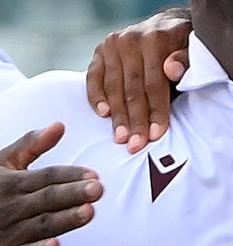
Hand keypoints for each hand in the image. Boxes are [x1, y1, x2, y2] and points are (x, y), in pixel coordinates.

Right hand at [0, 123, 102, 245]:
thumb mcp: (4, 161)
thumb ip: (32, 144)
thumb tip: (60, 125)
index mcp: (13, 182)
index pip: (47, 177)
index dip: (70, 175)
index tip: (95, 175)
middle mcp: (11, 205)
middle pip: (47, 199)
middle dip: (73, 194)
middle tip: (97, 189)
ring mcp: (9, 230)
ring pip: (41, 224)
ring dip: (65, 219)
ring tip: (88, 212)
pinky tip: (56, 244)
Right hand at [86, 8, 190, 153]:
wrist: (168, 23)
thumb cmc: (185, 43)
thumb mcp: (194, 47)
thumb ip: (186, 59)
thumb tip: (171, 71)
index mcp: (155, 38)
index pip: (154, 83)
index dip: (156, 110)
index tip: (156, 135)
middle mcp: (130, 39)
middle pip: (132, 88)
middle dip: (135, 120)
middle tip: (136, 145)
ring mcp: (112, 44)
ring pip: (113, 87)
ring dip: (117, 115)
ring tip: (121, 138)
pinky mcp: (100, 50)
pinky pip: (93, 77)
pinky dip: (96, 97)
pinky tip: (103, 114)